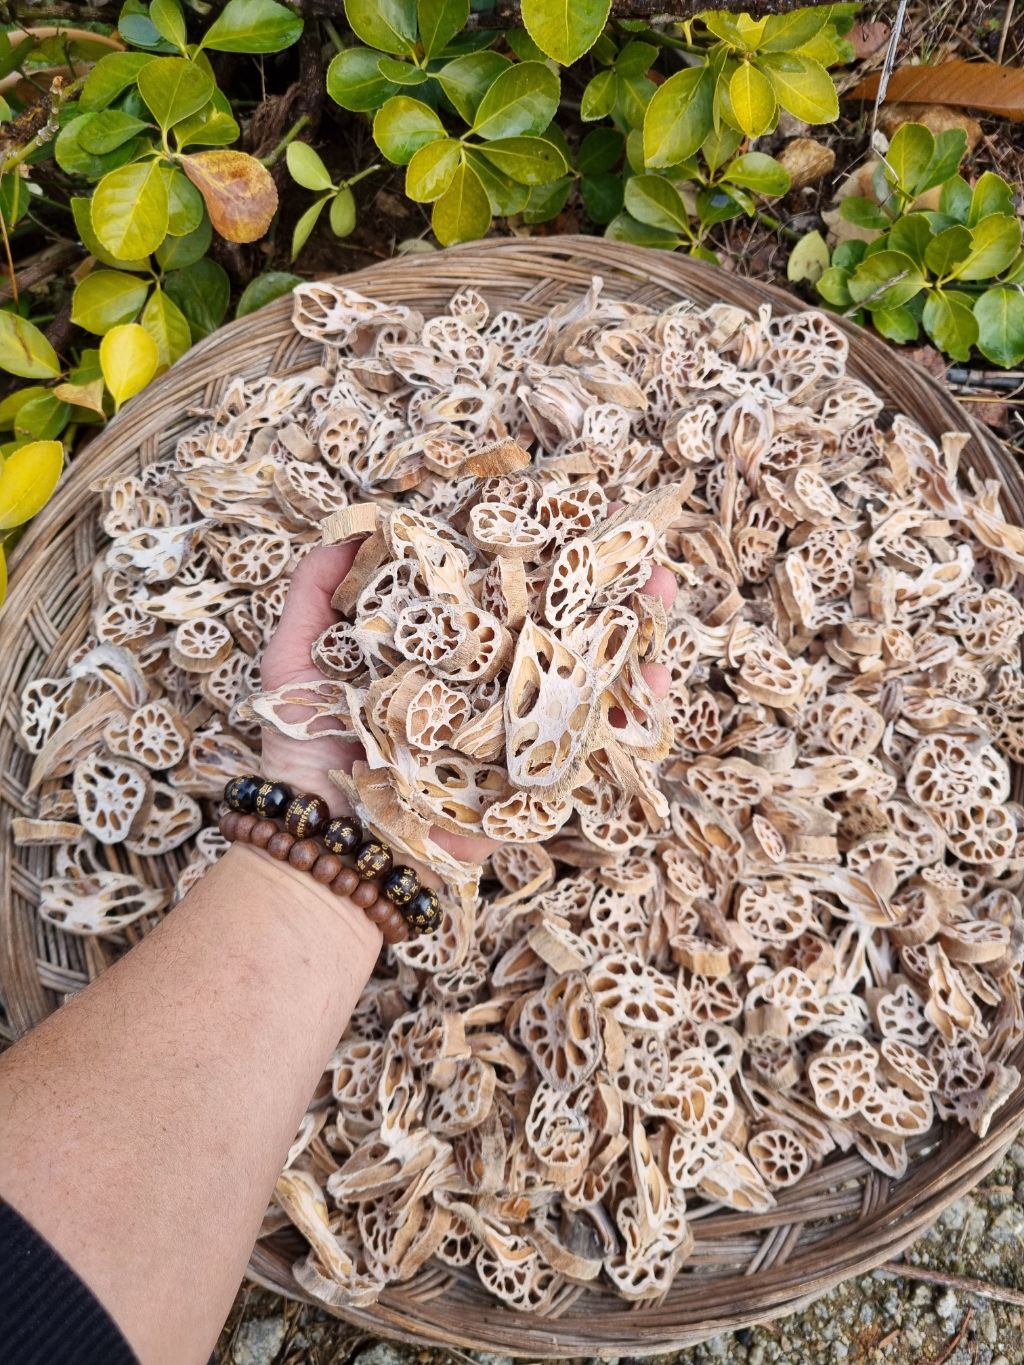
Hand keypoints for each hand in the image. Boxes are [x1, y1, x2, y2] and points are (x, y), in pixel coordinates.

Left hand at [260, 542, 676, 867]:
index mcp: (439, 649)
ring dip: (629, 630)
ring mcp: (515, 726)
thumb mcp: (298, 657)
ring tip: (660, 586)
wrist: (327, 839)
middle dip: (597, 579)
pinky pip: (592, 739)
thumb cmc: (310, 750)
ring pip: (584, 671)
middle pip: (551, 621)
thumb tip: (352, 522)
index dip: (529, 549)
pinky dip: (632, 709)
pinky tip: (659, 670)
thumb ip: (316, 591)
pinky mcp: (535, 774)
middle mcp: (484, 682)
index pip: (492, 588)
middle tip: (634, 535)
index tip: (562, 506)